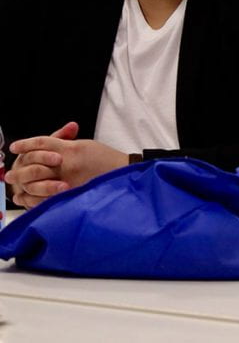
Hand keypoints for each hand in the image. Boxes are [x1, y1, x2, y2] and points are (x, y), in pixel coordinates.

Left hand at [7, 123, 127, 207]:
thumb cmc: (106, 159)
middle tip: (10, 174)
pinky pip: (46, 198)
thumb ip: (66, 142)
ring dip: (24, 184)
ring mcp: (67, 181)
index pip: (41, 143)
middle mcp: (66, 164)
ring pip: (37, 181)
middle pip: (34, 163)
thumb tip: (48, 143)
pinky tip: (27, 198)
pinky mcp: (69, 196)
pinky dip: (34, 199)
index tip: (13, 147)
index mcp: (70, 149)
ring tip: (15, 188)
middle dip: (21, 168)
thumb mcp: (85, 146)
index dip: (25, 144)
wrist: (122, 175)